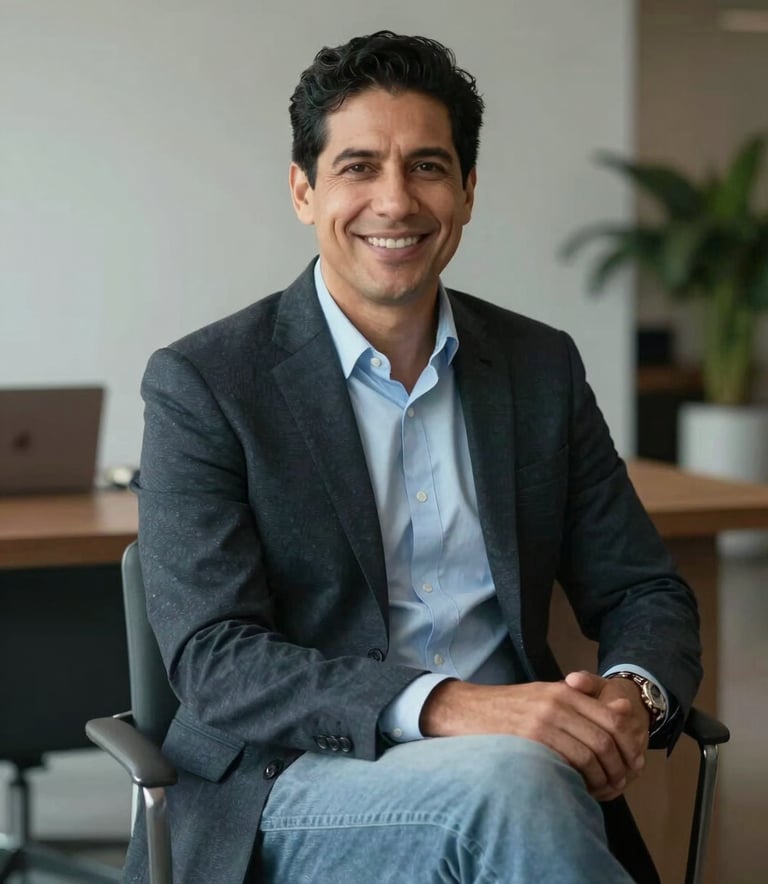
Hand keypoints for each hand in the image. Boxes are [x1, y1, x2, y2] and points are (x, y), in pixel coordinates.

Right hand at [420, 678, 641, 797]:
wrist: (469, 709)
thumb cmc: (509, 707)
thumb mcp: (545, 695)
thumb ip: (579, 701)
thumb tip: (620, 710)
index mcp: (565, 691)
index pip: (613, 718)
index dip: (629, 744)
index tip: (633, 762)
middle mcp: (558, 703)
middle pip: (606, 738)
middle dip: (620, 766)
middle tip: (622, 783)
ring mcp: (544, 720)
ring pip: (591, 753)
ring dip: (604, 778)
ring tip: (604, 790)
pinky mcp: (531, 739)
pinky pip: (569, 762)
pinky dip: (583, 780)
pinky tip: (582, 788)